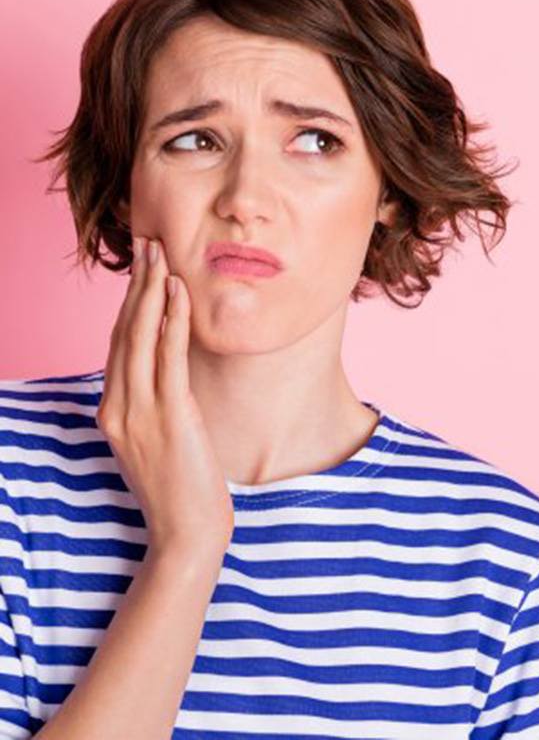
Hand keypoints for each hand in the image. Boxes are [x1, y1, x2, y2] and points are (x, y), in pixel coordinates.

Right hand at [97, 236, 234, 558]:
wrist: (186, 534)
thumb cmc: (179, 488)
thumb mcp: (156, 440)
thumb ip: (153, 405)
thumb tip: (168, 370)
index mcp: (112, 413)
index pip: (118, 345)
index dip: (129, 303)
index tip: (142, 269)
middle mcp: (118, 409)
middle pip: (123, 333)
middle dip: (136, 285)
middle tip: (149, 244)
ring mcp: (140, 413)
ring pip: (140, 337)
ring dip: (151, 291)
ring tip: (162, 254)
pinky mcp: (170, 417)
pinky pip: (169, 357)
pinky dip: (172, 320)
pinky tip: (178, 292)